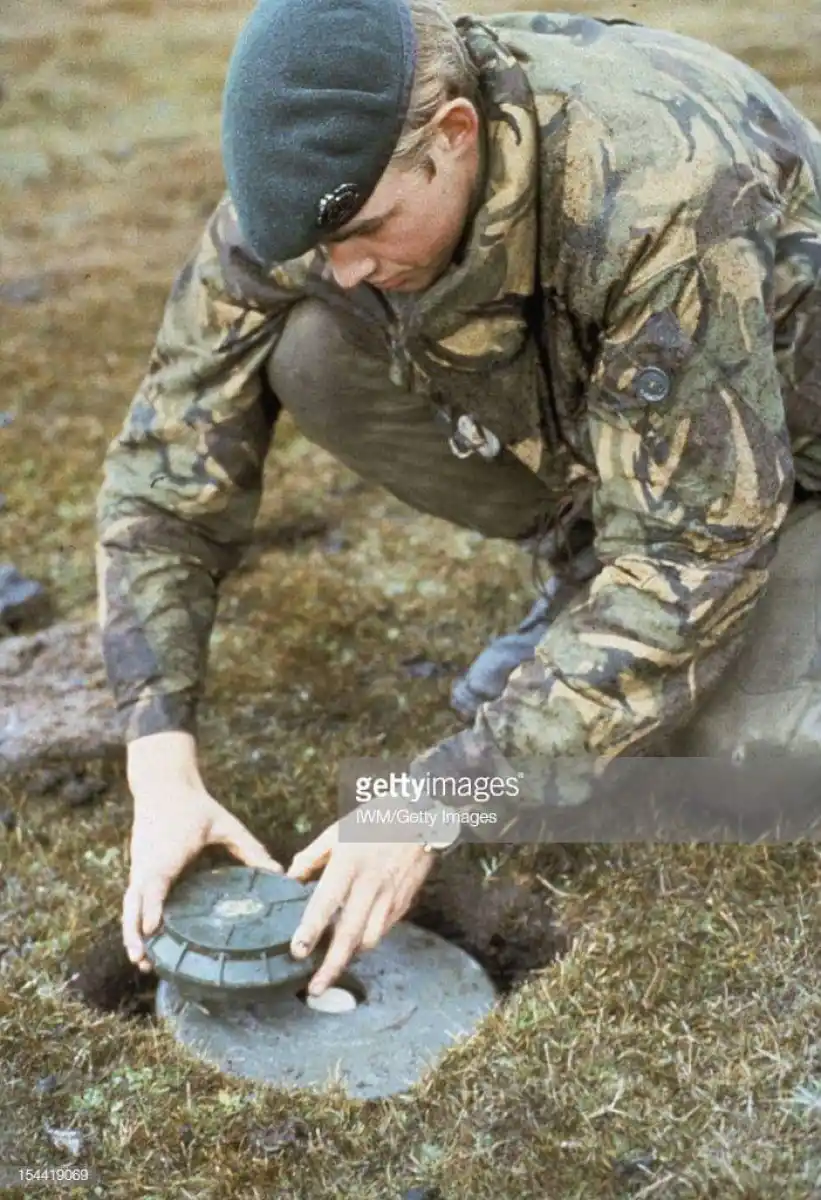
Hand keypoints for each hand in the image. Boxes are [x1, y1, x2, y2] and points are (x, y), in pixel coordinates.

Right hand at [123, 786, 281, 971]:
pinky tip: (145, 938)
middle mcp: (148, 864)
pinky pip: (133, 897)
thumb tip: (278, 871)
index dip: (151, 908)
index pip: (153, 885)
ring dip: (131, 932)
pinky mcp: (140, 867)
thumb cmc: (193, 805)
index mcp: (167, 854)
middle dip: (135, 933)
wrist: (162, 784)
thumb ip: (249, 847)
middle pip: (133, 904)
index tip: (153, 930)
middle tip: (143, 962)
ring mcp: (140, 866)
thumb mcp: (224, 824)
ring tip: (141, 961)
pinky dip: (135, 918)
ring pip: (129, 904)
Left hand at [285, 819, 434, 995]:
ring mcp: (390, 896)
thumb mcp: (339, 830)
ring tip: (332, 968)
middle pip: (350, 934)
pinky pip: (384, 930)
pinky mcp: (404, 902)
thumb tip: (290, 878)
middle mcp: (370, 884)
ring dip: (350, 957)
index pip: (326, 903)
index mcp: (349, 863)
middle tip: (315, 988)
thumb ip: (313, 856)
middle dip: (332, 966)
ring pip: (370, 939)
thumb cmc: (377, 819)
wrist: (424, 815)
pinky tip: (355, 944)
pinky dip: (368, 941)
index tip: (297, 952)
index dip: (311, 930)